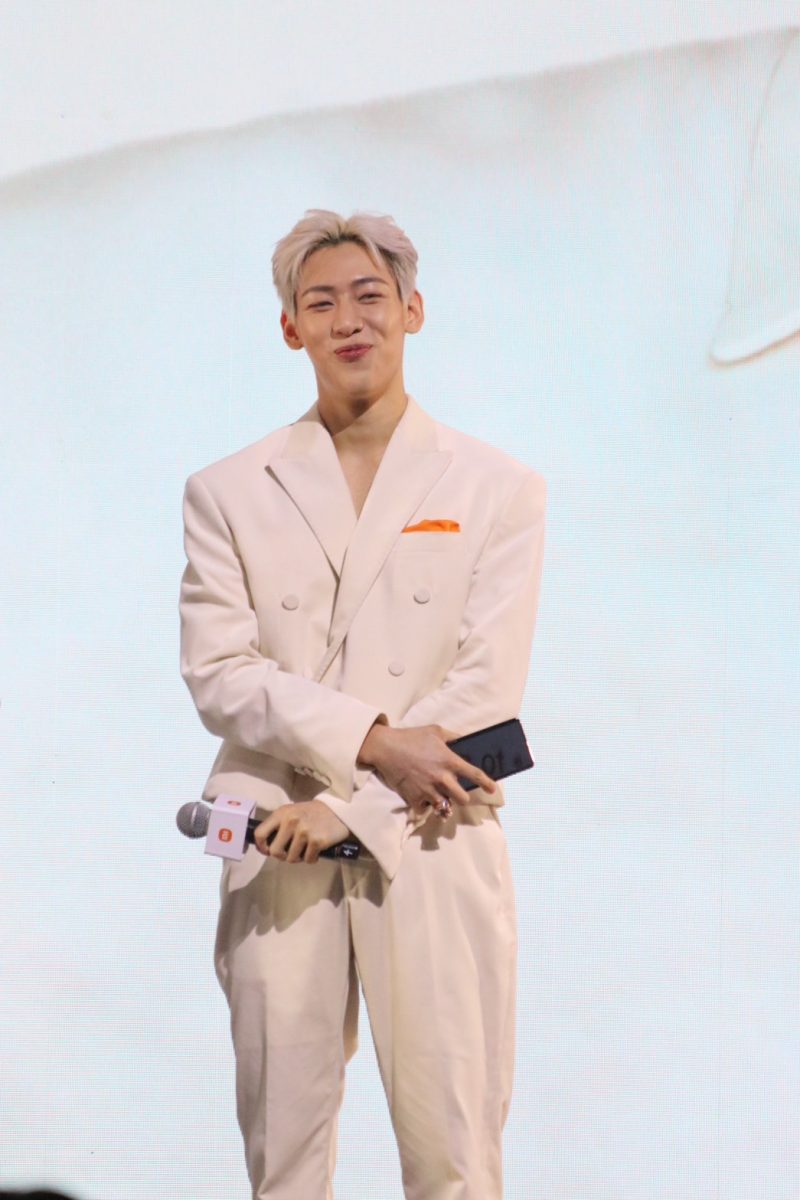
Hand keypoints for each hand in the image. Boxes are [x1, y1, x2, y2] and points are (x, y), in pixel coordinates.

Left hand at [253, 800, 350, 863]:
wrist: (338, 811)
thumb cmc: (312, 814)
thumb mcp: (292, 813)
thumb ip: (279, 825)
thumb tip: (266, 846)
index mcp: (282, 813)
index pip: (260, 834)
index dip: (261, 847)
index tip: (267, 851)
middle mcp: (291, 821)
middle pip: (274, 851)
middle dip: (282, 855)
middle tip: (290, 852)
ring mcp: (304, 831)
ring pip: (291, 858)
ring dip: (299, 857)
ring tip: (306, 848)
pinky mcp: (317, 841)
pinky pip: (308, 860)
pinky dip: (312, 858)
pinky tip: (316, 849)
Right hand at [356, 723, 495, 816]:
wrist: (386, 747)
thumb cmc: (411, 737)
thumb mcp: (436, 731)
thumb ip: (454, 737)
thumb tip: (466, 740)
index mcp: (448, 760)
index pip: (474, 774)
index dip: (486, 783)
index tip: (492, 788)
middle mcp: (441, 778)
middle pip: (462, 798)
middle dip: (463, 797)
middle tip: (459, 793)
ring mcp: (427, 790)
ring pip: (445, 807)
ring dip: (445, 804)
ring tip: (443, 801)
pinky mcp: (414, 798)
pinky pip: (425, 810)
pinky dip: (426, 808)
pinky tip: (424, 801)